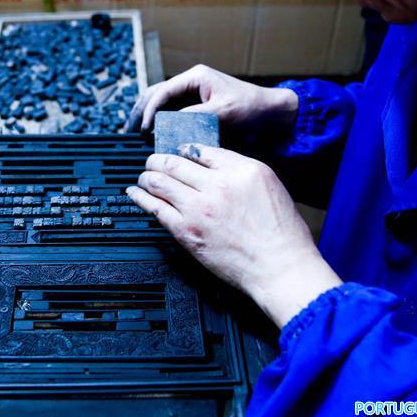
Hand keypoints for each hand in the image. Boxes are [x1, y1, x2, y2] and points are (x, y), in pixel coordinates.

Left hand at [126, 144, 341, 327]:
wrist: (279, 267)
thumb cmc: (281, 232)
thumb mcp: (269, 185)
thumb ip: (240, 170)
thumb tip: (214, 162)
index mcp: (242, 169)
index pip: (202, 149)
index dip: (185, 149)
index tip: (179, 152)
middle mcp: (218, 184)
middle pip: (175, 162)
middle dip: (158, 159)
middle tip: (152, 161)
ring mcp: (199, 208)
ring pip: (159, 181)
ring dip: (147, 176)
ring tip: (143, 176)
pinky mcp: (187, 231)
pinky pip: (155, 208)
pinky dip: (141, 197)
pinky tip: (135, 193)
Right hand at [127, 64, 298, 132]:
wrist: (272, 113)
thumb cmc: (252, 108)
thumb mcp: (223, 112)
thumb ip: (194, 117)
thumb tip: (169, 126)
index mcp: (196, 77)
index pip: (162, 91)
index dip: (150, 110)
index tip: (144, 128)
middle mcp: (191, 82)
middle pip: (156, 94)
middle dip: (141, 111)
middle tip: (129, 131)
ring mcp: (193, 93)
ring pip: (161, 102)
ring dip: (147, 115)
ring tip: (135, 133)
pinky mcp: (197, 105)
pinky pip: (172, 111)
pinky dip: (160, 121)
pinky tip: (153, 133)